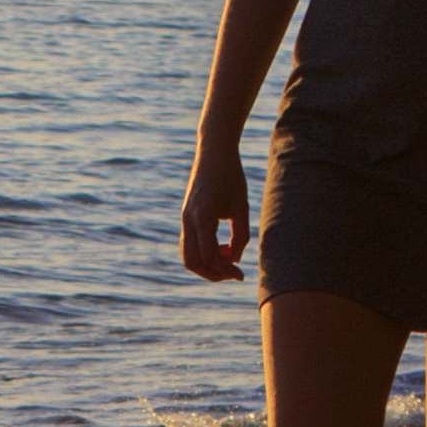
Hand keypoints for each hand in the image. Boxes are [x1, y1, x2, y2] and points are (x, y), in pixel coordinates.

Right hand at [178, 147, 251, 282]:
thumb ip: (240, 235)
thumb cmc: (231, 176)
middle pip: (192, 262)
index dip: (225, 270)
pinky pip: (190, 244)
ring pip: (188, 255)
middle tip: (233, 273)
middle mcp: (189, 220)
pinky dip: (204, 253)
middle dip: (213, 273)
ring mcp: (185, 219)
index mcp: (203, 217)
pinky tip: (222, 246)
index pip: (209, 255)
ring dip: (207, 264)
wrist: (214, 152)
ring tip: (228, 258)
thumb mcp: (241, 207)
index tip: (241, 274)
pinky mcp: (187, 217)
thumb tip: (234, 259)